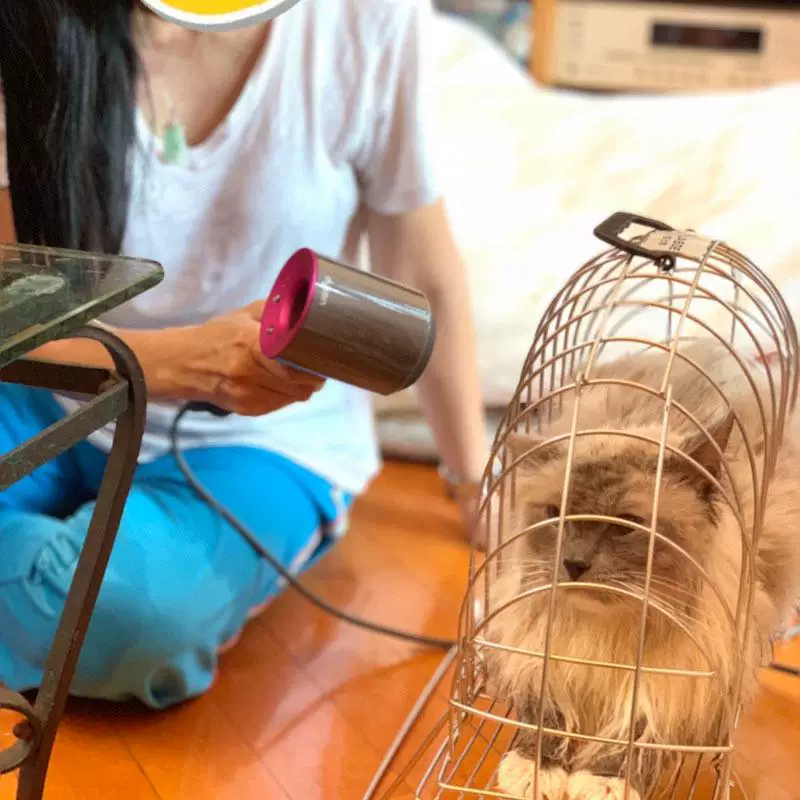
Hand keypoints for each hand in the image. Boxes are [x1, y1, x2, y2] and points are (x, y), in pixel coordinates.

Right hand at [159, 301, 323, 415]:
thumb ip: (275, 312)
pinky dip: (287, 394)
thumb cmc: (218, 336)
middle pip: (301, 384)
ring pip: (295, 397)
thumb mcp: (245, 314)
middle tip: (316, 364)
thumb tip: (306, 310)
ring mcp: (249, 396)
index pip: (297, 364)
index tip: (323, 356)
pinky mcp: (248, 410)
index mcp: (251, 345)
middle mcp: (250, 374)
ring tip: (299, 372)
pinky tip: (281, 383)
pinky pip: (281, 405)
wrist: (182, 364)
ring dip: (302, 386)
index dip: (315, 363)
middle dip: (314, 376)